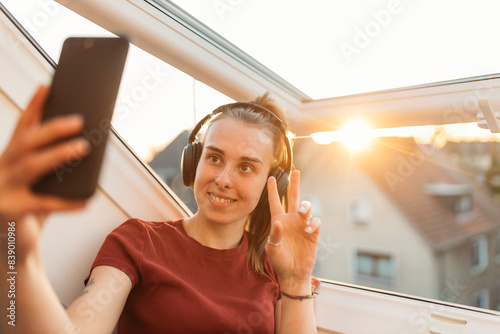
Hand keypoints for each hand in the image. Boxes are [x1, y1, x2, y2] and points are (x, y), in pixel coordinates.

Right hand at [0, 85, 88, 222]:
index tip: (47, 86)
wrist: (8, 248)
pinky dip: (67, 202)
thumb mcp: (38, 184)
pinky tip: (85, 201)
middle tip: (79, 121)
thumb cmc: (29, 210)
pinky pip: (43, 205)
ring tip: (83, 148)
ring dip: (59, 155)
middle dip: (52, 129)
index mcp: (8, 158)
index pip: (21, 127)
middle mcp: (1, 170)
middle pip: (26, 142)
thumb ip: (53, 167)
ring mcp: (2, 191)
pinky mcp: (10, 212)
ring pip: (31, 166)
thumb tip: (84, 147)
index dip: (34, 106)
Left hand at [265, 170, 320, 282]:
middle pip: (294, 197)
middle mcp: (291, 220)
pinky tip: (309, 229)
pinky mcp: (313, 232)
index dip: (272, 190)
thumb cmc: (280, 261)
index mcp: (278, 221)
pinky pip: (316, 221)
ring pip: (306, 207)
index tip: (270, 177)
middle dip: (295, 184)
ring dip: (306, 206)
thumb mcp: (272, 249)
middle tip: (296, 171)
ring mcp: (302, 225)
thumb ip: (274, 235)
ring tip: (302, 212)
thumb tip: (278, 222)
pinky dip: (313, 222)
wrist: (293, 272)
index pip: (275, 202)